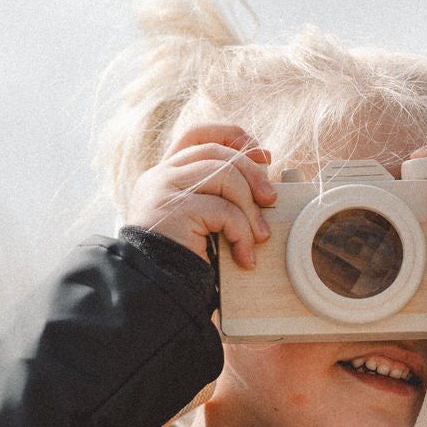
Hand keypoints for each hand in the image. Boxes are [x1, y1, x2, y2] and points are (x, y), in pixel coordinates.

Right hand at [124, 125, 276, 269]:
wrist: (155, 291)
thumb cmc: (181, 263)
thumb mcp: (200, 221)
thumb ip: (215, 195)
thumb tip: (260, 175)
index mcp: (165, 175)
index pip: (197, 135)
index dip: (232, 136)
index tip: (261, 154)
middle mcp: (161, 177)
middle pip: (216, 152)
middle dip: (252, 172)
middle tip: (271, 199)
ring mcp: (165, 190)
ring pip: (224, 176)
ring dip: (250, 207)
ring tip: (260, 237)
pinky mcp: (176, 210)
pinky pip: (224, 210)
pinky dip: (242, 233)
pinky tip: (244, 257)